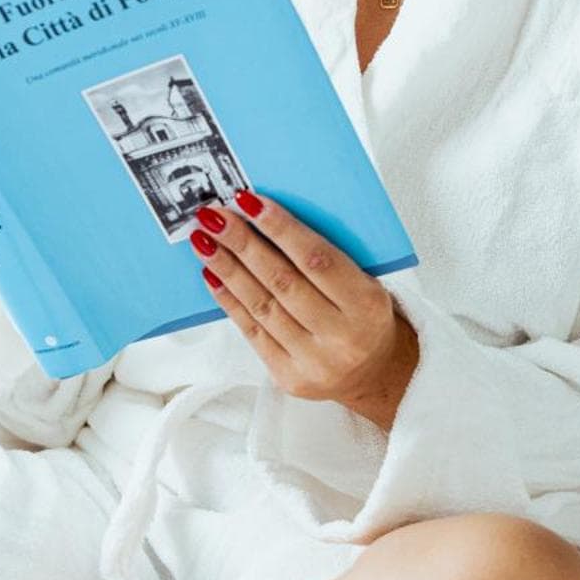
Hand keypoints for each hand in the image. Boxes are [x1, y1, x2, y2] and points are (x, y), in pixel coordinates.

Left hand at [192, 192, 419, 431]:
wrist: (374, 372)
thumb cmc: (365, 314)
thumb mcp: (367, 281)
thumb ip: (328, 255)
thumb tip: (269, 216)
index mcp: (366, 304)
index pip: (318, 259)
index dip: (281, 229)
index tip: (249, 202)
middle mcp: (341, 336)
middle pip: (282, 282)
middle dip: (243, 244)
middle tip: (214, 217)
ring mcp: (313, 361)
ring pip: (262, 306)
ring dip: (228, 269)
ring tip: (204, 240)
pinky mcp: (289, 377)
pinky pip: (252, 332)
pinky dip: (230, 300)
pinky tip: (212, 275)